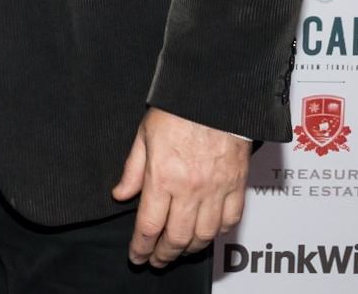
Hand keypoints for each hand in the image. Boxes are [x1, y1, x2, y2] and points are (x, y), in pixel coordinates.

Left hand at [110, 106, 247, 267]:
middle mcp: (191, 189)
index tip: (137, 256)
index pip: (149, 226)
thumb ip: (132, 170)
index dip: (141, 247)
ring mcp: (217, 190)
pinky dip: (217, 234)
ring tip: (178, 251)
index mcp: (163, 177)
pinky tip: (207, 235)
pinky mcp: (237, 186)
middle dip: (164, 255)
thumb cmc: (178, 110)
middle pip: (177, 238)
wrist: (215, 96)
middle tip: (156, 260)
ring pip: (204, 236)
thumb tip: (120, 195)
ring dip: (189, 250)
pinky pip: (229, 221)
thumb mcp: (144, 136)